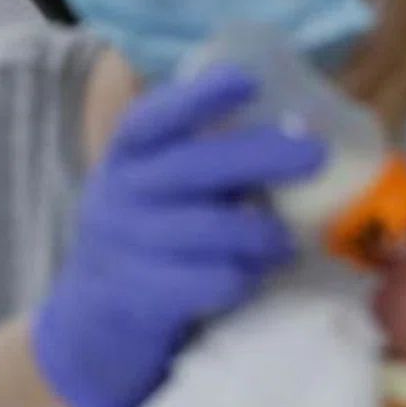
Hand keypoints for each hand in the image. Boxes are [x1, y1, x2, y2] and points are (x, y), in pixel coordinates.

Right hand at [32, 65, 322, 406]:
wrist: (90, 326)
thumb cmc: (141, 241)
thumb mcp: (148, 190)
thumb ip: (195, 160)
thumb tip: (289, 130)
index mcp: (122, 159)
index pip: (154, 118)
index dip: (199, 97)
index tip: (248, 81)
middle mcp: (117, 195)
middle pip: (194, 167)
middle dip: (261, 156)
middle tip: (315, 153)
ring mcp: (126, 248)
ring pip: (212, 229)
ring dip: (263, 233)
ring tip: (287, 239)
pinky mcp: (142, 299)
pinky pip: (212, 280)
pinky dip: (245, 277)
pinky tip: (256, 275)